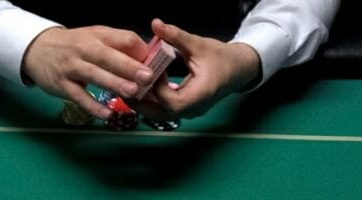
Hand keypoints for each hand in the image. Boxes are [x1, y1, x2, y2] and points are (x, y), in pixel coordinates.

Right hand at [22, 26, 150, 118]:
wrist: (38, 49)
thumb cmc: (75, 45)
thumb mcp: (96, 38)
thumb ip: (120, 46)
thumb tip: (149, 57)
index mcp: (99, 36)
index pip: (123, 39)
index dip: (140, 50)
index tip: (155, 63)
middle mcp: (84, 49)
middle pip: (108, 56)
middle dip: (128, 66)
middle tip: (148, 77)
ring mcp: (71, 67)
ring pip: (94, 74)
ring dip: (113, 83)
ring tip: (132, 92)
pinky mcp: (61, 84)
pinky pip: (78, 96)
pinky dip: (92, 106)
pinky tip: (107, 114)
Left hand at [130, 19, 260, 119]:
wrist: (238, 69)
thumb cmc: (221, 57)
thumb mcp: (198, 44)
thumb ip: (176, 36)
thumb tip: (156, 23)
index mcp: (200, 95)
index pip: (171, 102)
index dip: (157, 88)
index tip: (150, 71)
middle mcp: (194, 108)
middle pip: (161, 115)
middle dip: (141, 103)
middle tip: (123, 87)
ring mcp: (190, 111)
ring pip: (161, 115)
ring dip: (143, 104)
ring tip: (126, 88)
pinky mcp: (186, 109)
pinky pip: (165, 110)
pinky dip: (151, 102)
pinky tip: (140, 88)